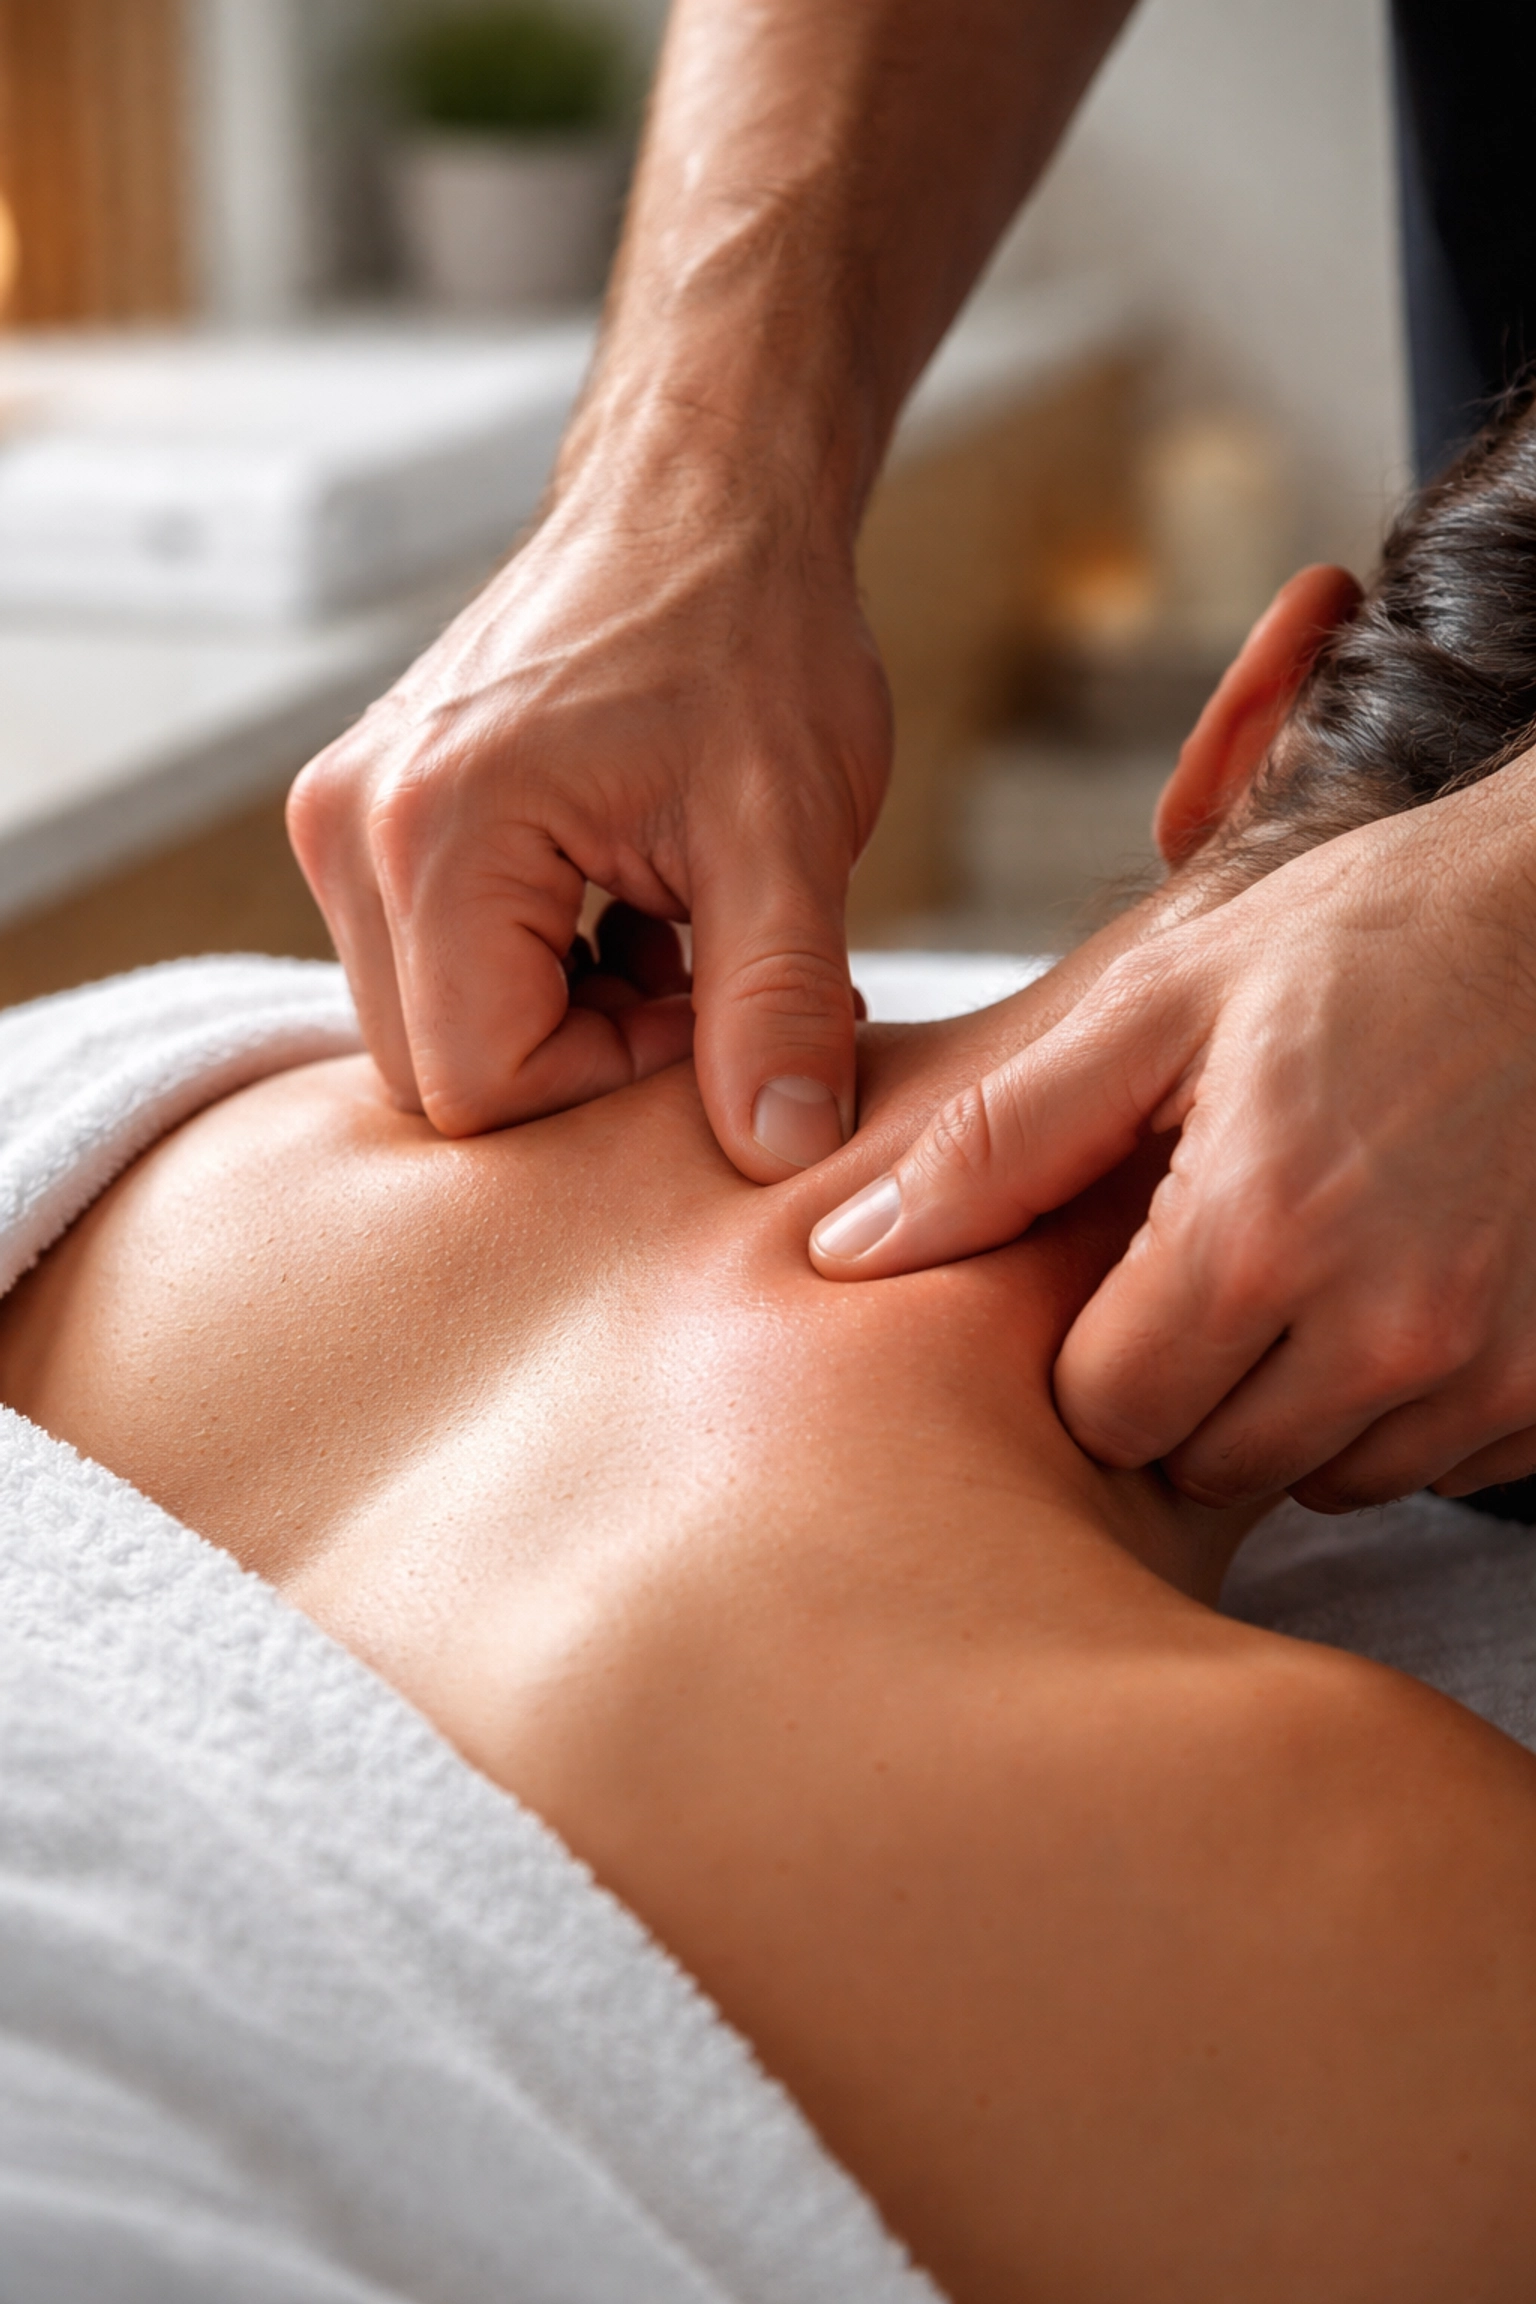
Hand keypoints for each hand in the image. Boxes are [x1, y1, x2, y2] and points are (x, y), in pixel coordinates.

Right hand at [287, 459, 890, 1173]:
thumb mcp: (790, 834)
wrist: (704, 499)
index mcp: (432, 831)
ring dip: (562, 1021)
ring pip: (432, 1026)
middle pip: (438, 1070)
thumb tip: (782, 1156)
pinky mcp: (371, 816)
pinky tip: (627, 915)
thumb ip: (778, 1005)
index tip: (717, 1011)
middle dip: (581, 1062)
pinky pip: (430, 966)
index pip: (478, 1085)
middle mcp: (352, 827)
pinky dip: (534, 975)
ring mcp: (346, 819)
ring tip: (673, 934)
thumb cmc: (750, 635)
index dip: (612, 1086)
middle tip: (706, 983)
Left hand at [810, 758, 1535, 1509]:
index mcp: (1258, 1233)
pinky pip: (1441, 1463)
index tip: (1122, 1273)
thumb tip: (844, 1251)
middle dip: (1185, 1386)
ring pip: (1327, 1478)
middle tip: (1214, 1262)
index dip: (1091, 1351)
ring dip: (1296, 1404)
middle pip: (1209, 1464)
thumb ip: (1001, 1142)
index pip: (1106, 1412)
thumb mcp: (1159, 1007)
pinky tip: (1403, 1287)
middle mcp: (1386, 1329)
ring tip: (1313, 1266)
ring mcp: (1492, 1367)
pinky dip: (1405, 1405)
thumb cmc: (1361, 945)